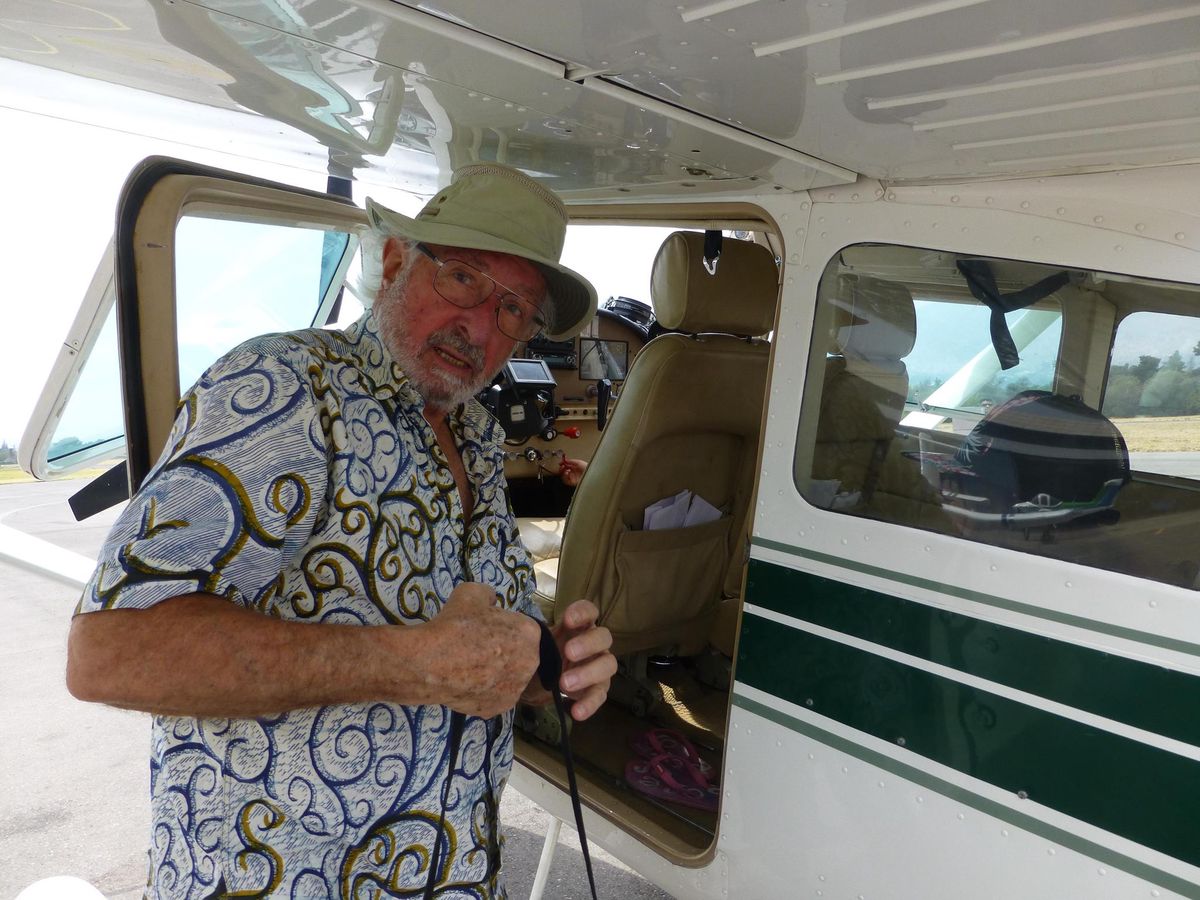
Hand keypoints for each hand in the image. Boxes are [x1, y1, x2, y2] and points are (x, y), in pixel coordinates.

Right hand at [424, 582, 541, 717]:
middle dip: (505, 652)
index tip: (488, 630)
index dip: (505, 628)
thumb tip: (490, 602)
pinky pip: (493, 696)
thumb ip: (488, 595)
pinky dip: (482, 691)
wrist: (431, 663)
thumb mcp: (472, 593)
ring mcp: (515, 690)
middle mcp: (530, 664)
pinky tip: (466, 683)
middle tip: (479, 649)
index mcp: (530, 633)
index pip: (523, 629)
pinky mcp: (498, 709)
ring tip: (471, 667)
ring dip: (496, 673)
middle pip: (520, 655)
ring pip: (509, 678)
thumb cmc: (455, 625)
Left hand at [538, 599, 615, 720]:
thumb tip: (495, 609)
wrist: (534, 682)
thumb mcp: (531, 640)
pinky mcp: (597, 689)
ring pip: (608, 665)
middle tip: (568, 652)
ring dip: (588, 674)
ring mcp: (598, 666)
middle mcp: (593, 644)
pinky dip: (590, 704)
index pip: (590, 612)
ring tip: (564, 684)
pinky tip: (575, 712)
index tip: (567, 620)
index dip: (582, 612)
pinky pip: (600, 696)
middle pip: (604, 636)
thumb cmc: (536, 655)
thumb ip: (526, 629)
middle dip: (588, 644)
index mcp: (578, 627)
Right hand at [558, 458, 587, 487]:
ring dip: (562, 472)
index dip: (563, 464)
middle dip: (561, 468)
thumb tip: (565, 460)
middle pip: (564, 471)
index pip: (566, 466)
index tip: (561, 463)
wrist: (590, 474)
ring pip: (564, 476)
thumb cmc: (587, 468)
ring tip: (564, 469)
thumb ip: (571, 461)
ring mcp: (573, 477)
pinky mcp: (573, 482)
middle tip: (561, 466)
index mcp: (575, 467)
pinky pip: (566, 481)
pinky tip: (566, 474)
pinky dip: (564, 477)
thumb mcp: (578, 462)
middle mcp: (573, 473)